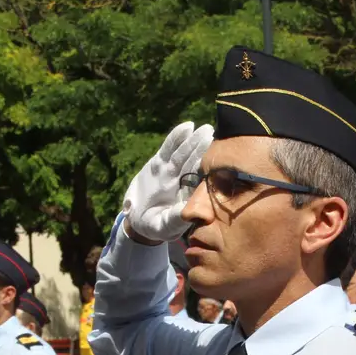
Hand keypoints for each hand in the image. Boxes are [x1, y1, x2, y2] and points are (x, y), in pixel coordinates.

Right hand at [123, 121, 214, 242]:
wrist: (138, 220)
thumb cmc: (155, 227)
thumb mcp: (164, 226)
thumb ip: (175, 219)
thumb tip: (188, 211)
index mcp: (189, 196)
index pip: (200, 180)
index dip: (208, 168)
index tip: (217, 158)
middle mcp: (183, 182)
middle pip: (194, 162)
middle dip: (203, 148)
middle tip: (213, 134)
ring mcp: (171, 172)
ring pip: (183, 154)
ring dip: (193, 141)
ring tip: (205, 128)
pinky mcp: (159, 164)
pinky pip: (168, 149)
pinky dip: (176, 138)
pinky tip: (186, 127)